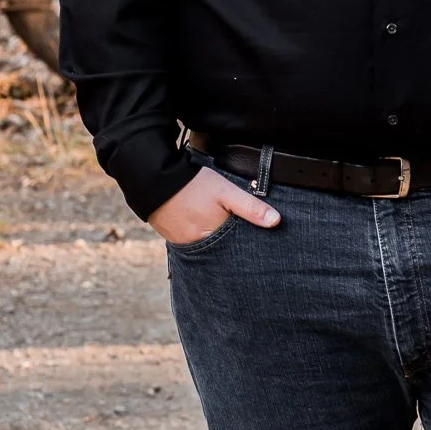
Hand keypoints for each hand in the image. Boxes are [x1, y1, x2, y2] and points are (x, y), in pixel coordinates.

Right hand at [148, 166, 279, 244]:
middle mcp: (197, 246)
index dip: (246, 244)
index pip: (236, 248)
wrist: (155, 179)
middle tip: (237, 233)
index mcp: (212, 237)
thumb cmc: (193, 184)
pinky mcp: (173, 238)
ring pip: (207, 247)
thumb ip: (250, 207)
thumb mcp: (226, 191)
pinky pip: (192, 242)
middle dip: (231, 245)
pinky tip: (205, 226)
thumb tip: (276, 221)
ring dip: (216, 241)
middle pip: (221, 250)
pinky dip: (201, 236)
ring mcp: (182, 243)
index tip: (257, 241)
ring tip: (221, 229)